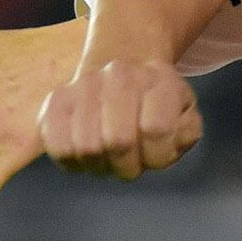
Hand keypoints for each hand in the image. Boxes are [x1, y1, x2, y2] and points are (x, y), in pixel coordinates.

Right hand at [38, 58, 203, 179]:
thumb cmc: (154, 108)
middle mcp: (120, 74)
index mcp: (159, 79)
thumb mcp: (184, 116)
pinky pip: (57, 146)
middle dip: (127, 165)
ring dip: (100, 165)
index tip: (156, 154)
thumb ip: (186, 131)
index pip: (156, 130)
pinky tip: (85, 153)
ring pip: (87, 147)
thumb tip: (170, 139)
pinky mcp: (55, 101)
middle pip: (118, 141)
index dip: (158, 156)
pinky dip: (73, 161)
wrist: (120, 76)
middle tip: (130, 161)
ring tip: (108, 155)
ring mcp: (84, 85)